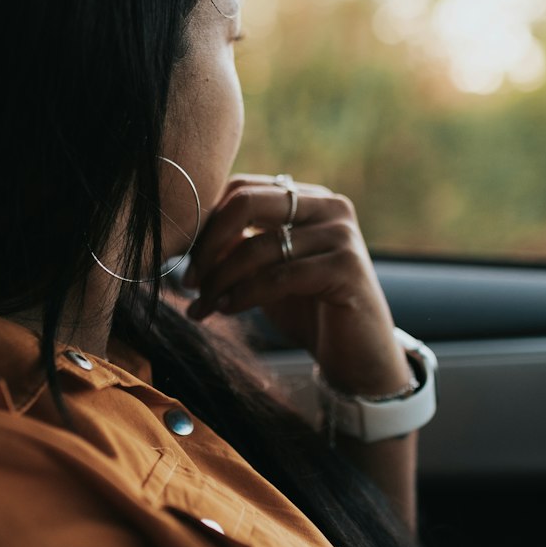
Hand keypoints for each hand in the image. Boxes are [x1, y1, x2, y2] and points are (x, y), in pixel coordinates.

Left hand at [184, 173, 411, 398]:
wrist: (358, 357)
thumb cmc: (308, 312)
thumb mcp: (264, 272)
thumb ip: (236, 248)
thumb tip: (189, 238)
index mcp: (307, 198)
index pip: (242, 189)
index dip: (206, 223)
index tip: (187, 264)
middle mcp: (328, 206)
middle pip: (247, 201)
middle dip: (209, 244)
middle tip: (191, 281)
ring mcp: (341, 234)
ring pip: (259, 244)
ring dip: (222, 279)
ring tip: (205, 306)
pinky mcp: (347, 267)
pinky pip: (280, 275)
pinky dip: (246, 293)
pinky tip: (228, 309)